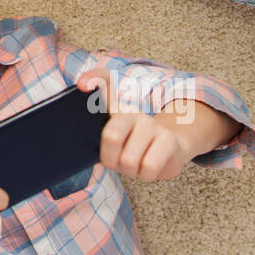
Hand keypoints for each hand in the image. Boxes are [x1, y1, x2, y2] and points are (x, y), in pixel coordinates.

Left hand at [77, 70, 192, 180]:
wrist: (171, 152)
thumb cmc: (134, 148)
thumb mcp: (112, 142)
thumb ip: (95, 127)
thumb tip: (83, 99)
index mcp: (116, 110)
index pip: (104, 83)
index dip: (92, 80)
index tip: (82, 85)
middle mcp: (134, 114)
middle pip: (111, 136)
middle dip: (113, 161)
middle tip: (121, 160)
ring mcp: (153, 125)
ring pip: (129, 159)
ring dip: (131, 170)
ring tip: (137, 164)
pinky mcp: (169, 140)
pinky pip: (149, 166)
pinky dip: (145, 175)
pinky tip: (150, 168)